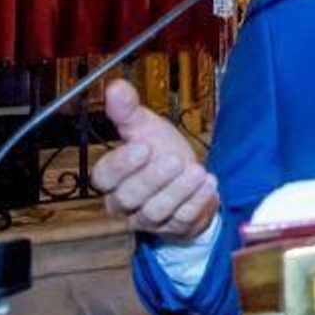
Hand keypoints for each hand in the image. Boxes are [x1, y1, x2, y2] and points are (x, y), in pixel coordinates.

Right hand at [89, 79, 218, 242]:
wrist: (189, 177)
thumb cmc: (160, 152)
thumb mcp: (145, 128)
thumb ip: (128, 111)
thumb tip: (115, 86)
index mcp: (113, 178)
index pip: (105, 176)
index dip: (122, 164)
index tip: (143, 147)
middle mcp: (125, 202)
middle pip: (129, 197)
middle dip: (153, 179)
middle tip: (175, 160)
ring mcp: (149, 218)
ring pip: (155, 211)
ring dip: (178, 191)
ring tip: (197, 170)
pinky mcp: (174, 227)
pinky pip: (182, 221)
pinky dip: (196, 203)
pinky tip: (209, 184)